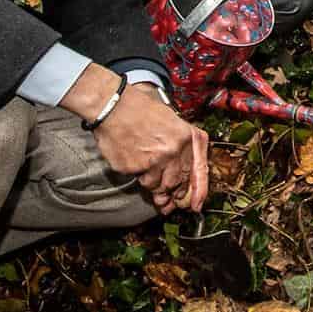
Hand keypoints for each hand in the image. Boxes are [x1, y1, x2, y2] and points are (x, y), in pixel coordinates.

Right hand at [63, 68, 208, 212]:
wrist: (113, 106)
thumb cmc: (141, 110)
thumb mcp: (172, 121)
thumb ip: (182, 145)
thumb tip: (185, 174)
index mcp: (185, 137)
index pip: (197, 170)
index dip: (198, 190)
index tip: (196, 205)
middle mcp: (172, 151)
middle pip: (176, 182)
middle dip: (172, 191)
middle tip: (167, 198)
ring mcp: (152, 161)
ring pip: (157, 185)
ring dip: (153, 183)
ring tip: (145, 167)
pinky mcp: (133, 167)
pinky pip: (139, 180)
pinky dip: (137, 175)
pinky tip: (133, 161)